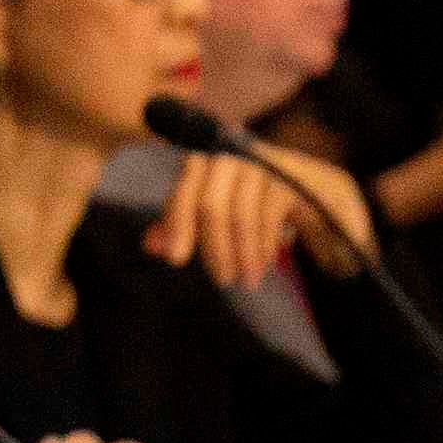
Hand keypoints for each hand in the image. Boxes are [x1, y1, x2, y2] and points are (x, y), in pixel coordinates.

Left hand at [145, 152, 314, 288]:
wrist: (291, 179)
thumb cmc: (235, 197)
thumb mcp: (203, 210)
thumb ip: (176, 225)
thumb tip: (151, 246)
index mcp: (199, 165)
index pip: (182, 195)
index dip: (177, 227)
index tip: (176, 261)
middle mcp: (226, 161)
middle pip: (211, 207)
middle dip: (215, 249)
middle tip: (222, 281)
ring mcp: (256, 168)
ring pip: (242, 216)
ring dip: (244, 254)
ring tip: (246, 280)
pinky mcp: (283, 180)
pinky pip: (269, 218)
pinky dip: (264, 246)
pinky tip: (262, 265)